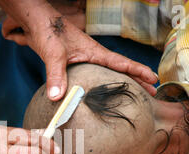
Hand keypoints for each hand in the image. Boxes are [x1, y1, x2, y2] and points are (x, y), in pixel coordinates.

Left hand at [0, 0, 157, 99]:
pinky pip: (95, 75)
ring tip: (135, 95)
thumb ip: (56, 75)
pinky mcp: (75, 62)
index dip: (138, 71)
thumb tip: (57, 98)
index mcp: (94, 52)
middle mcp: (93, 55)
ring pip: (109, 72)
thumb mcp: (53, 53)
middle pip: (121, 69)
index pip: (122, 63)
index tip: (153, 80)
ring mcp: (85, 58)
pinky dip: (104, 83)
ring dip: (122, 82)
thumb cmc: (47, 31)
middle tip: (152, 94)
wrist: (36, 21)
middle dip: (137, 80)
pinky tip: (102, 92)